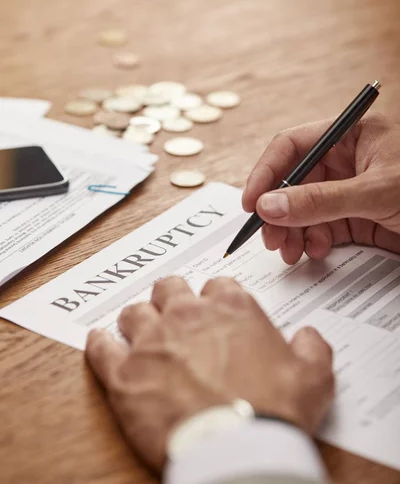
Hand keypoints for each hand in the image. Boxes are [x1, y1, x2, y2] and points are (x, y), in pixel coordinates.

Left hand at [86, 276, 333, 471]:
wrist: (237, 450)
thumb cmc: (273, 412)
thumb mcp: (313, 377)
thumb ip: (313, 348)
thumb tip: (309, 337)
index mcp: (231, 308)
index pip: (217, 284)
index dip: (215, 298)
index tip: (213, 310)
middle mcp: (187, 315)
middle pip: (169, 288)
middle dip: (171, 298)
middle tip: (174, 314)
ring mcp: (152, 342)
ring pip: (134, 313)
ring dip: (138, 320)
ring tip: (141, 332)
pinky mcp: (124, 375)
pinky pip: (101, 348)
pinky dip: (101, 344)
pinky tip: (102, 343)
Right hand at [243, 113, 399, 263]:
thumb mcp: (375, 192)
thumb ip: (321, 200)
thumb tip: (270, 206)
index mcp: (351, 135)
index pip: (293, 146)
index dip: (267, 173)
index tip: (252, 203)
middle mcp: (347, 160)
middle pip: (293, 182)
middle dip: (278, 211)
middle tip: (270, 236)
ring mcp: (350, 191)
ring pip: (304, 209)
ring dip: (291, 231)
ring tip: (289, 251)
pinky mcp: (357, 218)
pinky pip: (323, 228)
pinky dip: (313, 241)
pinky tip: (317, 250)